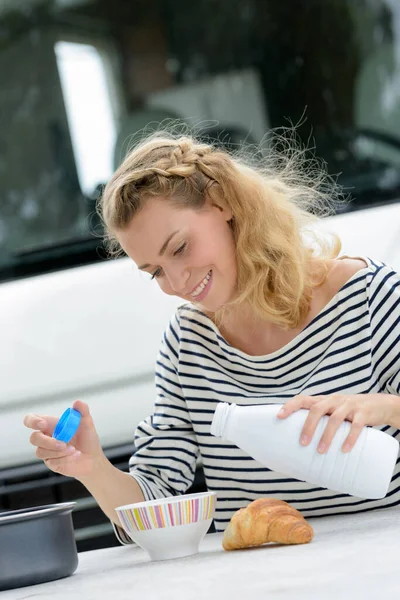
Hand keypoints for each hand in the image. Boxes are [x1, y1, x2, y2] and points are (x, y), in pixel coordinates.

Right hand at [23, 400, 104, 479]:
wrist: (93, 458)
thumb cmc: (87, 439)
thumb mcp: (87, 423)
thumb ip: (82, 411)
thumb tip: (77, 402)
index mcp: (50, 424)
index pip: (31, 420)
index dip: (32, 421)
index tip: (43, 424)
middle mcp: (46, 437)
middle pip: (33, 438)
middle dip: (48, 441)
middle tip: (63, 443)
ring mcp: (46, 451)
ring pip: (40, 451)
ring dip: (58, 451)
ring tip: (73, 450)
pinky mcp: (50, 462)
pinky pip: (51, 461)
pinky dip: (64, 458)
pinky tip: (75, 456)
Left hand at [276, 393, 394, 453]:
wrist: (379, 405)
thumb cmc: (349, 412)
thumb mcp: (333, 411)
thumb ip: (320, 420)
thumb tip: (300, 443)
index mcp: (324, 400)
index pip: (303, 399)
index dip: (290, 406)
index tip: (279, 416)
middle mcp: (334, 400)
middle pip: (317, 409)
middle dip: (308, 426)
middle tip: (302, 443)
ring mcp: (349, 406)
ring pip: (335, 419)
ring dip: (326, 436)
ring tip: (320, 451)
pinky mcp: (363, 414)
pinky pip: (355, 426)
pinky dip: (349, 438)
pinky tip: (344, 449)